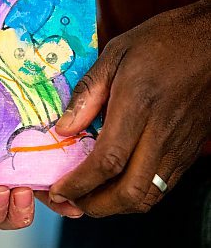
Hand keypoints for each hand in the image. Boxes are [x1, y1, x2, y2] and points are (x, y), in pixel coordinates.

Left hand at [46, 0, 210, 216]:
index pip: (108, 162)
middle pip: (130, 193)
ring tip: (89, 196)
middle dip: (95, 206)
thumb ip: (88, 93)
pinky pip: (162, 187)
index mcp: (139, 106)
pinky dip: (135, 195)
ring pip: (149, 197)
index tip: (58, 189)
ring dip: (115, 206)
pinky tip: (116, 183)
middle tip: (71, 200)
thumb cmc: (165, 41)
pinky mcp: (189, 151)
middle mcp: (161, 134)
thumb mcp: (116, 54)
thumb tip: (63, 128)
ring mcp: (179, 146)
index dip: (79, 183)